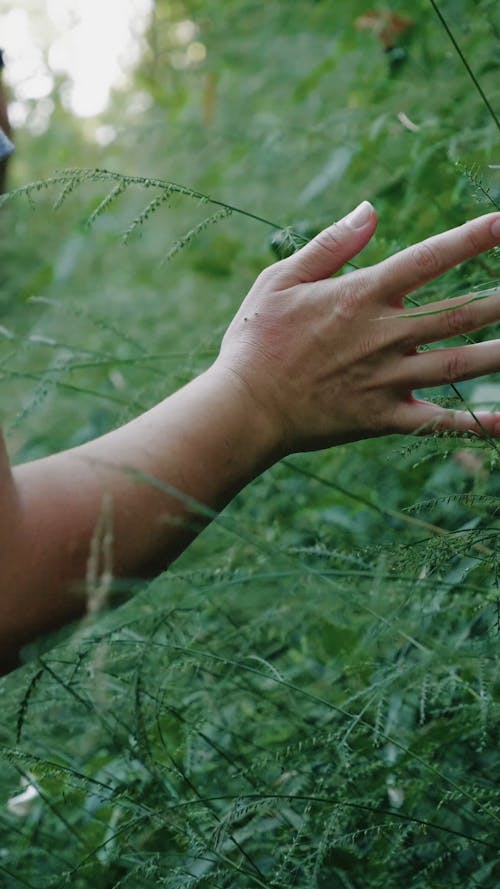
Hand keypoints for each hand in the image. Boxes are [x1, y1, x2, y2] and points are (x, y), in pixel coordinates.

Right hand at [216, 202, 499, 454]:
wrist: (243, 408)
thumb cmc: (256, 340)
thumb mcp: (281, 280)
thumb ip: (330, 244)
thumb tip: (371, 208)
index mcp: (361, 296)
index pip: (428, 259)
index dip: (472, 238)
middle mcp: (384, 335)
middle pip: (460, 313)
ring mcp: (388, 379)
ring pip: (461, 363)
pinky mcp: (384, 417)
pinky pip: (439, 422)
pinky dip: (476, 424)